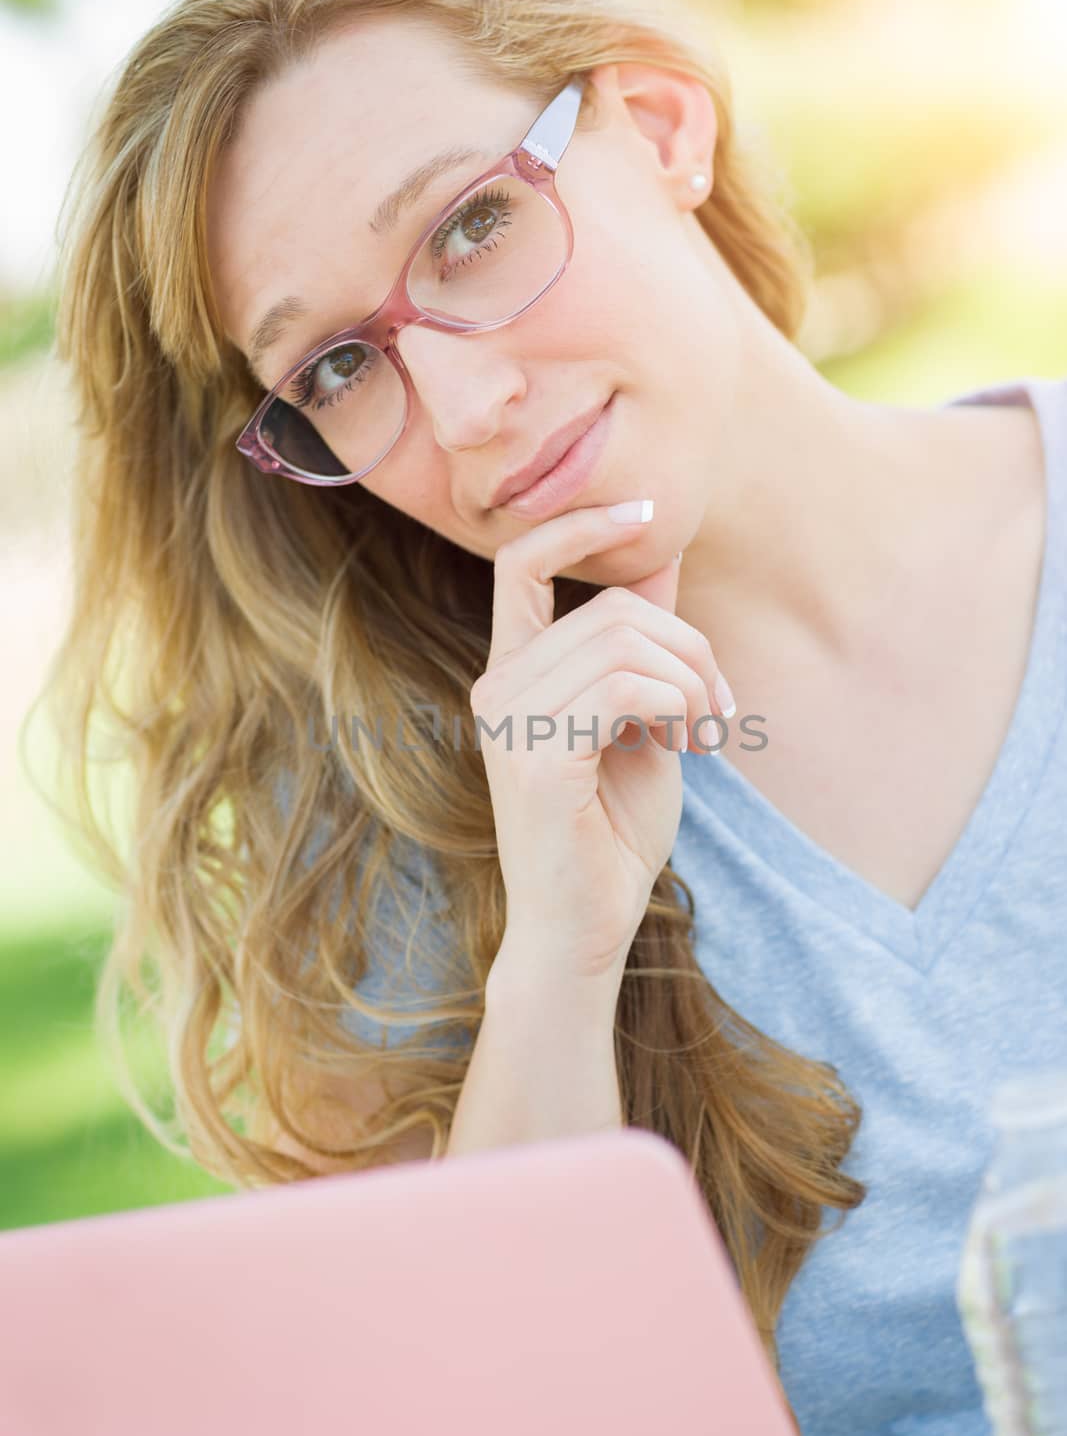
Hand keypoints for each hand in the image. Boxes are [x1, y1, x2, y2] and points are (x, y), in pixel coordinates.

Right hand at [470, 502, 729, 988]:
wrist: (587, 926)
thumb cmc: (611, 830)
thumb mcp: (639, 720)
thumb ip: (641, 644)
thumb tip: (660, 556)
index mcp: (514, 673)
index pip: (522, 563)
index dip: (580, 522)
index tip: (646, 509)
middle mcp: (498, 688)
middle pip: (613, 609)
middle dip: (692, 648)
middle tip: (718, 712)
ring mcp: (510, 721)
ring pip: (629, 644)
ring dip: (695, 684)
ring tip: (706, 734)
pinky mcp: (537, 757)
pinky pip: (630, 688)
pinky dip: (681, 709)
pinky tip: (687, 748)